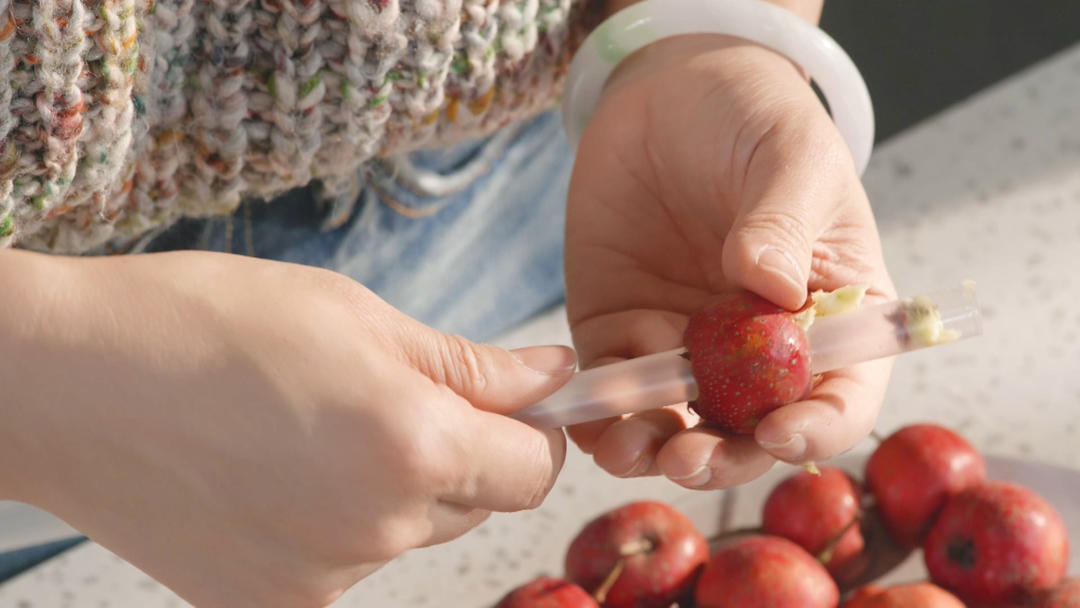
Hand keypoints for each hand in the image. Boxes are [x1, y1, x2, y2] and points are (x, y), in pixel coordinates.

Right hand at [2, 250, 574, 607]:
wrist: (65, 382)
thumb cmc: (208, 324)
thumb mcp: (358, 317)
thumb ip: (472, 365)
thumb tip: (555, 379)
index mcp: (412, 448)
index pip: (535, 471)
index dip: (535, 431)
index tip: (507, 401)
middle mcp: (376, 531)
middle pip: (476, 504)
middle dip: (458, 452)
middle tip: (382, 395)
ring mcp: (320, 579)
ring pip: (407, 533)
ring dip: (390, 487)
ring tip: (310, 429)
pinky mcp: (269, 604)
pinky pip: (346, 562)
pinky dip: (334, 522)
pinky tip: (275, 474)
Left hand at [563, 35, 895, 488]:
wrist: (669, 93)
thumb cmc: (753, 120)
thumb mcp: (790, 157)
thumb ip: (783, 221)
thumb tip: (767, 283)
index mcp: (827, 317)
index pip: (838, 396)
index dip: (816, 428)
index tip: (781, 432)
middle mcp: (759, 348)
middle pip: (749, 430)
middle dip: (720, 457)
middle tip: (688, 459)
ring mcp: (687, 345)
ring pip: (675, 422)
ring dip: (652, 446)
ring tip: (627, 449)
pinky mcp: (620, 330)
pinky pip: (610, 388)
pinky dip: (598, 412)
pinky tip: (586, 418)